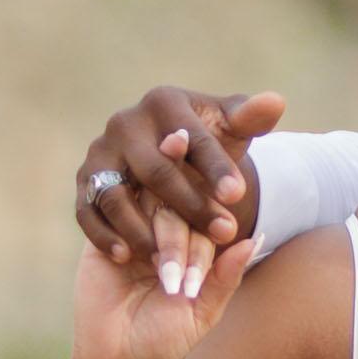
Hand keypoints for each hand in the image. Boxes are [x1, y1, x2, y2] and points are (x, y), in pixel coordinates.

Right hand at [66, 210, 255, 358]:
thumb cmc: (162, 340)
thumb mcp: (201, 313)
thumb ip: (226, 279)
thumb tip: (252, 241)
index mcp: (194, 247)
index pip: (207, 219)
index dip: (206, 240)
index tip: (194, 283)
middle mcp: (164, 233)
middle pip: (177, 206)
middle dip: (179, 243)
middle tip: (172, 283)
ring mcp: (131, 231)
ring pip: (146, 203)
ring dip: (153, 236)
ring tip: (150, 273)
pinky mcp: (98, 238)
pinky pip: (109, 211)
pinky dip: (120, 233)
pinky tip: (121, 262)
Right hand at [77, 86, 287, 293]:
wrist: (162, 169)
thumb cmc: (205, 152)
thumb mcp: (230, 134)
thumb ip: (251, 119)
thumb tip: (275, 101)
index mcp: (166, 103)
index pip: (195, 139)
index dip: (217, 167)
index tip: (238, 195)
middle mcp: (127, 123)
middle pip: (156, 170)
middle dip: (191, 206)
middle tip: (223, 233)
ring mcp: (99, 153)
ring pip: (117, 195)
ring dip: (144, 230)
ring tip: (169, 258)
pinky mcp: (83, 184)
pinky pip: (88, 212)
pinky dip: (106, 235)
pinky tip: (128, 257)